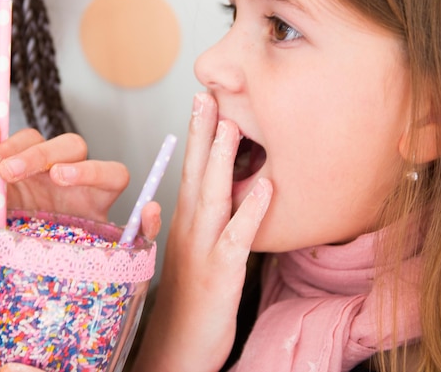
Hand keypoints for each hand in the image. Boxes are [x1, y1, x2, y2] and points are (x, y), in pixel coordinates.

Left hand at [0, 117, 161, 289]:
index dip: (13, 145)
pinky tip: (148, 214)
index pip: (36, 140)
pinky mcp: (104, 239)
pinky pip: (137, 227)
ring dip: (90, 170)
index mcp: (35, 168)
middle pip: (74, 147)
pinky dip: (149, 219)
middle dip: (43, 153)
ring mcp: (88, 207)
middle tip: (11, 173)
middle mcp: (65, 181)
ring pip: (112, 173)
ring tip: (60, 177)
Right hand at [131, 93, 271, 371]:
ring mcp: (203, 250)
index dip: (196, 136)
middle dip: (202, 133)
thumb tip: (177, 194)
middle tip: (207, 95)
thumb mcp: (187, 255)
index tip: (202, 101)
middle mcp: (188, 230)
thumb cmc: (187, 300)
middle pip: (195, 174)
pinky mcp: (220, 274)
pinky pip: (237, 238)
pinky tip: (265, 187)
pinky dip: (250, 211)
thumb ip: (190, 223)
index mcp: (182, 224)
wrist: (175, 349)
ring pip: (212, 198)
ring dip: (222, 161)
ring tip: (232, 125)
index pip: (188, 171)